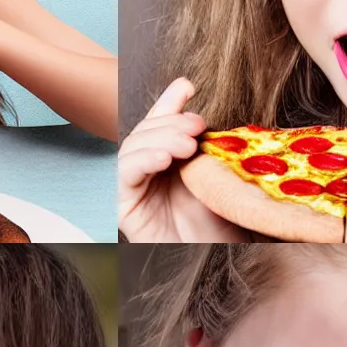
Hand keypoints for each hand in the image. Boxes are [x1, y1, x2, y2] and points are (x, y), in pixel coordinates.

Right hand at [118, 77, 248, 240]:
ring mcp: (136, 187)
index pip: (163, 121)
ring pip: (134, 147)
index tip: (188, 86)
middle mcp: (150, 170)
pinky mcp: (125, 207)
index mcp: (171, 158)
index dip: (170, 101)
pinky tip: (164, 159)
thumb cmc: (222, 224)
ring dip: (160, 138)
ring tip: (187, 144)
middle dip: (171, 120)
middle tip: (197, 125)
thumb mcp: (221, 174)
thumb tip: (213, 116)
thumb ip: (212, 145)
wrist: (216, 260)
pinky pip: (124, 174)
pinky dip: (142, 160)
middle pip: (147, 130)